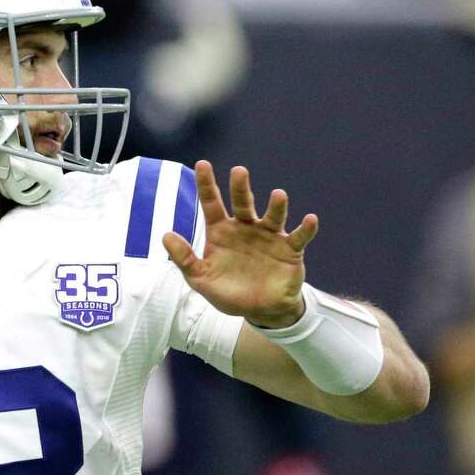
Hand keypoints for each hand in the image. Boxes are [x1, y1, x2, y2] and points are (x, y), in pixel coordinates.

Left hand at [163, 160, 318, 328]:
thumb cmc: (229, 292)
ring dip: (276, 205)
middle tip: (239, 171)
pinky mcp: (290, 250)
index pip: (212, 203)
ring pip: (273, 216)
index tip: (202, 163)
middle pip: (243, 203)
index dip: (207, 184)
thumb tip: (166, 235)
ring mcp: (269, 237)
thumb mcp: (201, 279)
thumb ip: (184, 259)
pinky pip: (299, 237)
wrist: (261, 311)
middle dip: (241, 187)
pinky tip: (309, 220)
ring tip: (278, 195)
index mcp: (221, 232)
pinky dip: (306, 229)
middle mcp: (245, 228)